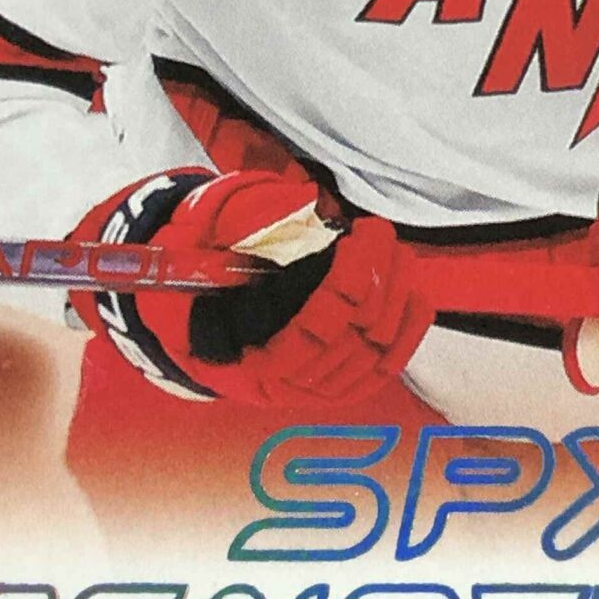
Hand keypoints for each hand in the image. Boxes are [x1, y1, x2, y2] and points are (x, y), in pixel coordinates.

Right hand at [70, 169, 432, 408]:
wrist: (182, 301)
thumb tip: (302, 208)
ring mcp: (304, 389)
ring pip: (371, 355)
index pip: (312, 329)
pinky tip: (416, 297)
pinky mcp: (327, 385)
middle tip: (380, 233)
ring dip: (394, 300)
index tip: (362, 234)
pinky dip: (404, 335)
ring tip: (396, 253)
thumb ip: (243, 221)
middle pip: (350, 340)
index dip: (348, 281)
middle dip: (376, 281)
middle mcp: (274, 383)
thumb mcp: (198, 231)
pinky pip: (378, 370)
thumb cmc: (191, 261)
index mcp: (235, 353)